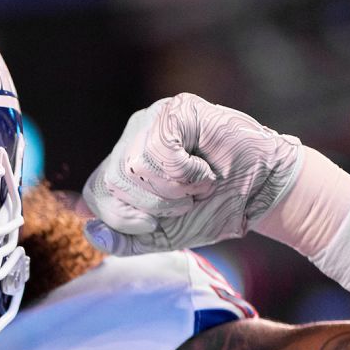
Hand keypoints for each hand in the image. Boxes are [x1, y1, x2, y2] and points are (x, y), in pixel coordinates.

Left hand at [80, 93, 301, 255]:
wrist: (261, 195)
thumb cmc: (212, 209)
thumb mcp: (160, 236)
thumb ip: (122, 239)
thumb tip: (88, 230)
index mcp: (123, 165)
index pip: (95, 193)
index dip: (120, 217)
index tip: (153, 224)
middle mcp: (131, 138)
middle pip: (111, 183)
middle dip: (151, 207)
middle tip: (184, 202)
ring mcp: (152, 120)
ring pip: (134, 166)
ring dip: (173, 190)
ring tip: (197, 185)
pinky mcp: (176, 110)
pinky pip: (160, 150)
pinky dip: (186, 172)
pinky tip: (205, 169)